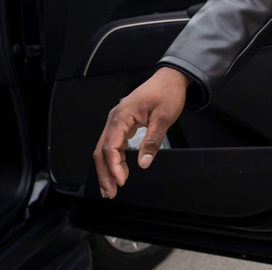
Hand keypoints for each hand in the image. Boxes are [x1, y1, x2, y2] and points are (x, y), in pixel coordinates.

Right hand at [93, 67, 189, 198]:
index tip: (121, 181)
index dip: (113, 166)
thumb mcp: (164, 117)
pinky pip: (114, 144)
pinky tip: (120, 172)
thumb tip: (144, 162)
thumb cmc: (167, 92)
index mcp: (121, 116)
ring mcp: (117, 122)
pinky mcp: (123, 124)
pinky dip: (114, 160)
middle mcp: (115, 119)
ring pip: (105, 149)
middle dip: (104, 173)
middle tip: (109, 192)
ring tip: (111, 188)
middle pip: (102, 150)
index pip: (110, 146)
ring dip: (107, 169)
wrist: (170, 79)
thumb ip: (152, 140)